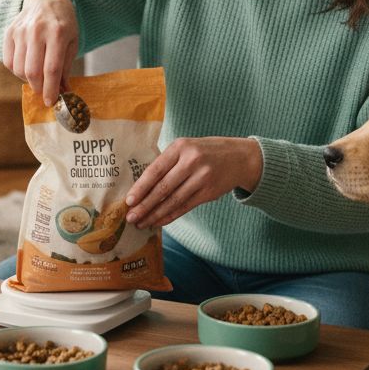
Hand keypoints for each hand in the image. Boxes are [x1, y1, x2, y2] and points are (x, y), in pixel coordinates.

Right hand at [2, 0, 77, 105]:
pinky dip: (17, 71)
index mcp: (57, 33)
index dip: (50, 89)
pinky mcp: (9, 32)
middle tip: (44, 92)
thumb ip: (66, 67)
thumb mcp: (72, 42)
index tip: (51, 102)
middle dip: (38, 88)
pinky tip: (27, 66)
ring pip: (18, 69)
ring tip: (38, 77)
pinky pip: (8, 61)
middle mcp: (37, 31)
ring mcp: (20, 31)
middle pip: (32, 71)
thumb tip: (63, 91)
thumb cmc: (63, 24)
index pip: (51, 69)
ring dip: (28, 80)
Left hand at [124, 137, 262, 228]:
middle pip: (163, 188)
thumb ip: (167, 162)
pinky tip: (159, 222)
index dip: (141, 187)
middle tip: (131, 217)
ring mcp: (202, 178)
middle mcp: (191, 162)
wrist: (239, 157)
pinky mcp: (209, 193)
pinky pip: (185, 207)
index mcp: (180, 147)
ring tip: (142, 223)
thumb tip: (141, 187)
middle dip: (145, 205)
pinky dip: (170, 216)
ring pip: (173, 201)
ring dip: (155, 214)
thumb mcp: (186, 147)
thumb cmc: (205, 152)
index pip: (156, 170)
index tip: (129, 201)